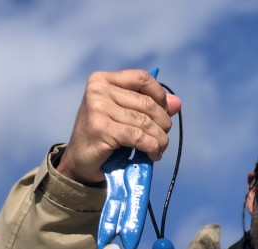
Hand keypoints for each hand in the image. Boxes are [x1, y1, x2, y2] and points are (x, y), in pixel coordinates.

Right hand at [57, 69, 182, 184]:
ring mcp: (98, 108)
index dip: (160, 95)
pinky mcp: (102, 129)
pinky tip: (153, 154)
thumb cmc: (104, 136)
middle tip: (163, 138)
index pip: (141, 78)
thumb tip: (177, 102)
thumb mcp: (125, 116)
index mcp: (102, 80)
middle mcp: (98, 90)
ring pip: (145, 122)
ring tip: (159, 149)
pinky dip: (151, 147)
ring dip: (159, 139)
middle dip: (163, 123)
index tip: (165, 113)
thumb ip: (149, 106)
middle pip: (147, 103)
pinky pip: (138, 136)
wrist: (80, 161)